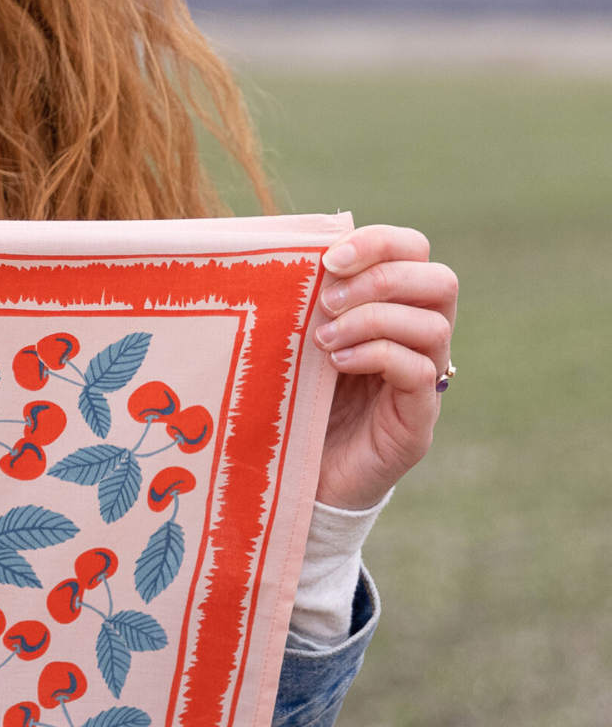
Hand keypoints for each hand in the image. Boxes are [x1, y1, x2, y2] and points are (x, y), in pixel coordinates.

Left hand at [311, 225, 457, 512]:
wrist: (292, 484)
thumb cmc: (289, 408)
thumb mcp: (294, 347)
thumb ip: (305, 306)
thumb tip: (287, 256)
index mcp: (394, 312)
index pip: (415, 254)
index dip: (381, 243)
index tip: (330, 258)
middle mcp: (420, 342)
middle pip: (440, 282)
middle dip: (382, 278)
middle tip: (328, 300)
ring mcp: (424, 382)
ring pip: (434, 325)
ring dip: (374, 319)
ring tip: (323, 341)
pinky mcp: (416, 421)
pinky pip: (420, 372)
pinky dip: (380, 355)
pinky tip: (338, 362)